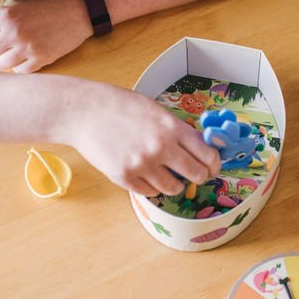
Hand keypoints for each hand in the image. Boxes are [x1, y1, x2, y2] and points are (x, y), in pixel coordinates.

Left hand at [0, 0, 91, 73]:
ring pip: (1, 64)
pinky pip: (20, 71)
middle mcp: (14, 33)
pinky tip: (27, 56)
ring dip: (5, 59)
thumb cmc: (47, 4)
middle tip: (3, 44)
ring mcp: (28, 48)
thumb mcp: (17, 4)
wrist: (79, 9)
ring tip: (14, 51)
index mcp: (5, 16)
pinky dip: (21, 66)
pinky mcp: (42, 59)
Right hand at [65, 81, 220, 196]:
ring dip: (173, 183)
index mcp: (172, 127)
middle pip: (197, 175)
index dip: (214, 164)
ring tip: (164, 172)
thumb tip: (199, 147)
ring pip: (173, 188)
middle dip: (198, 176)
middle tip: (192, 174)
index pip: (208, 154)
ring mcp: (142, 165)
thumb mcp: (155, 110)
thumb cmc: (119, 106)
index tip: (212, 166)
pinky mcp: (124, 178)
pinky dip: (152, 186)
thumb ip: (176, 129)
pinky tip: (145, 174)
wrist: (84, 112)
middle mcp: (161, 148)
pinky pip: (150, 192)